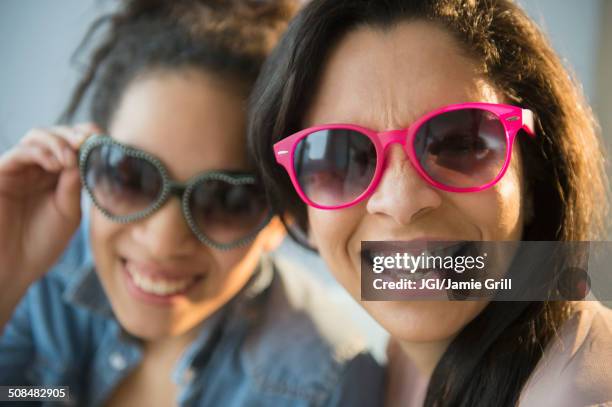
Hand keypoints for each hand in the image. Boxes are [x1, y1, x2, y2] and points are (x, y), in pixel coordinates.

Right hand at [0, 123, 98, 286]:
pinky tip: (56, 164)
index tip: (104, 140)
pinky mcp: (0, 174)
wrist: (11, 269)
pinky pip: (20, 152)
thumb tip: (84, 155)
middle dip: (74, 134)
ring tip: (71, 158)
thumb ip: (75, 185)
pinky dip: (41, 152)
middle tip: (88, 142)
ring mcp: (18, 170)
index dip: (88, 137)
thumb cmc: (41, 244)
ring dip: (58, 141)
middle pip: (55, 134)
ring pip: (36, 136)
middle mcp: (37, 168)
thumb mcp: (68, 212)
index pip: (72, 144)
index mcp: (57, 176)